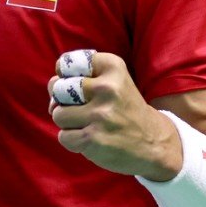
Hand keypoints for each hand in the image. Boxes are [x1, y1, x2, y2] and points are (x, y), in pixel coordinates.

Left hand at [47, 50, 181, 180]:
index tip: (79, 85)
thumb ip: (79, 79)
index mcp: (113, 67)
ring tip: (88, 124)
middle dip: (62, 100)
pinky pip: (63, 136)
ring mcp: (100, 114)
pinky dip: (72, 140)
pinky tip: (91, 138)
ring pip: (58, 114)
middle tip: (82, 107)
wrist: (154, 143)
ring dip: (68, 123)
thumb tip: (51, 99)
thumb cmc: (124, 109)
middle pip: (58, 88)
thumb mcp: (114, 81)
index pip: (66, 63)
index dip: (65, 76)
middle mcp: (107, 88)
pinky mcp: (93, 138)